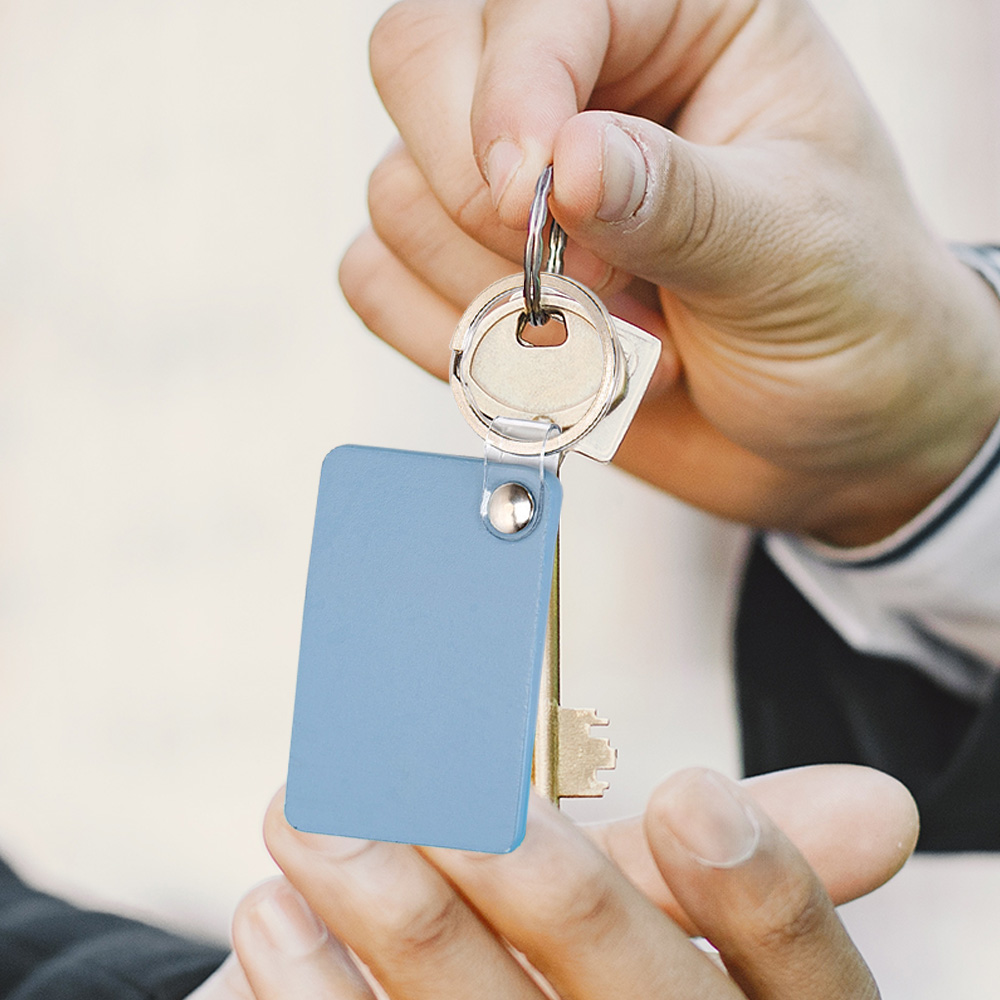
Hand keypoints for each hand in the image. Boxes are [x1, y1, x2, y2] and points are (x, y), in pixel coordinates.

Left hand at [192, 764, 917, 997]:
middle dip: (547, 887)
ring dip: (396, 915)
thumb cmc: (590, 963)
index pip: (805, 985)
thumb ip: (732, 862)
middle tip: (456, 783)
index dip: (766, 901)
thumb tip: (883, 807)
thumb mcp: (670, 917)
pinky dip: (315, 994)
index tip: (689, 793)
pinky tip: (274, 915)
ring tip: (316, 812)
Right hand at [340, 0, 999, 544]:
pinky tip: (553, 366)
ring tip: (619, 334)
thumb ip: (676, 198)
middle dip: (481, 199)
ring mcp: (508, 186)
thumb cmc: (850, 316)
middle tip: (590, 279)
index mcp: (676, 21)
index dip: (512, 95)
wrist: (832, 430)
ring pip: (393, 195)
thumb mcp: (795, 246)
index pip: (527, 2)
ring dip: (498, 299)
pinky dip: (449, 341)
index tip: (533, 200)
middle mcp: (577, 87)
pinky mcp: (468, 277)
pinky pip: (376, 283)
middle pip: (415, 63)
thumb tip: (558, 162)